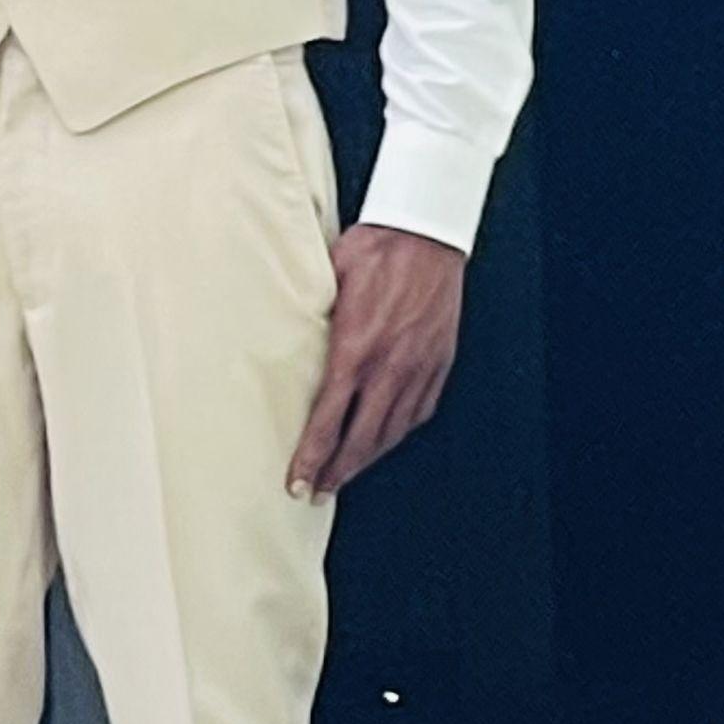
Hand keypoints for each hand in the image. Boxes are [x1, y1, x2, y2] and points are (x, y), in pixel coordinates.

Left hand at [287, 223, 466, 500]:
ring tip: (346, 473)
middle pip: (361, 439)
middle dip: (337, 471)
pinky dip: (399, 432)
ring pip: (392, 432)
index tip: (298, 481)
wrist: (427, 231)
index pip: (328, 421)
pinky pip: (419, 411)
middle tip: (317, 492)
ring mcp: (419, 367)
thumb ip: (311, 320)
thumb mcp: (328, 280)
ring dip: (367, 459)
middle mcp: (389, 366)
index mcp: (355, 348)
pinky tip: (385, 439)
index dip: (312, 457)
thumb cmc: (375, 247)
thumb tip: (283, 342)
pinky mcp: (439, 362)